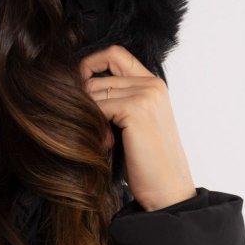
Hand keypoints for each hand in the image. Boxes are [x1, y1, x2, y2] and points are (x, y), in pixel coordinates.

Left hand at [79, 45, 196, 211]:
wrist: (167, 190)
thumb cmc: (147, 163)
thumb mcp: (132, 125)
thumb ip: (116, 102)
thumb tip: (78, 90)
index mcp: (152, 84)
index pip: (114, 54)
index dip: (90, 65)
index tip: (77, 88)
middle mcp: (151, 83)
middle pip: (97, 76)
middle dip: (83, 101)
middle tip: (87, 128)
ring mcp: (145, 94)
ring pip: (94, 92)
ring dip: (87, 117)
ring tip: (100, 140)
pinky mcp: (136, 109)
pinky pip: (97, 107)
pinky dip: (93, 127)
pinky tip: (105, 144)